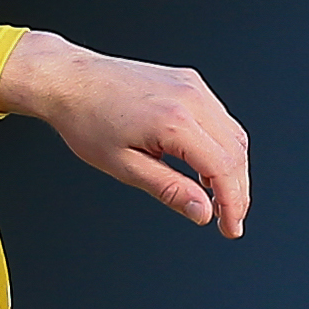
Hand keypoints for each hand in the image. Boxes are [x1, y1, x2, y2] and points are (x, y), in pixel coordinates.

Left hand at [0, 31, 251, 237]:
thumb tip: (202, 212)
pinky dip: (221, 146)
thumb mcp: (123, 166)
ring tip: (218, 199)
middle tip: (229, 219)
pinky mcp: (189, 82)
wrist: (71, 81)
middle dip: (238, 191)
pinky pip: (219, 118)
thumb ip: (168, 190)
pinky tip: (206, 167)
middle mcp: (191, 98)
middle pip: (235, 152)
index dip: (233, 204)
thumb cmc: (86, 120)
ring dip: (232, 169)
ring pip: (233, 134)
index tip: (230, 227)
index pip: (222, 169)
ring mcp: (192, 86)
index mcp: (175, 121)